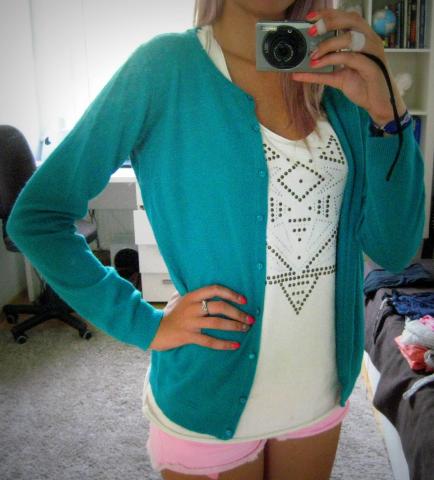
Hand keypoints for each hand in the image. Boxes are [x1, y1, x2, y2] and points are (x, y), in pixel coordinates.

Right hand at [149, 285, 252, 350]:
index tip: (243, 299)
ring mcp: (191, 322)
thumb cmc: (169, 315)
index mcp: (192, 296)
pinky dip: (224, 343)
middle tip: (250, 318)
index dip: (231, 293)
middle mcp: (192, 307)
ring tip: (245, 329)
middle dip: (238, 313)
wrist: (154, 330)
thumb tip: (210, 291)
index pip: (214, 289)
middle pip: (220, 307)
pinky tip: (235, 345)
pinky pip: (209, 340)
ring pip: (217, 323)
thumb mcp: (179, 299)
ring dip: (234, 326)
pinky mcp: (189, 336)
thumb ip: (194, 294)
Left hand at [292, 8, 406, 125]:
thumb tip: (296, 73)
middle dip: (329, 22)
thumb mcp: (336, 78)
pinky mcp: (372, 66)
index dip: (329, 14)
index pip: (347, 17)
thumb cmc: (361, 86)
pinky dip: (331, 59)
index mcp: (363, 38)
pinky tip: (317, 64)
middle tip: (311, 31)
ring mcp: (372, 52)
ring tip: (312, 55)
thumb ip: (319, 73)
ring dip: (328, 44)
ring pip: (350, 37)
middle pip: (351, 20)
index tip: (310, 17)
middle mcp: (370, 40)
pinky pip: (350, 58)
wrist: (376, 104)